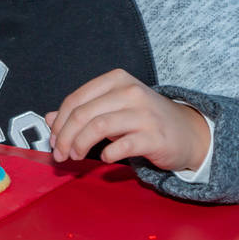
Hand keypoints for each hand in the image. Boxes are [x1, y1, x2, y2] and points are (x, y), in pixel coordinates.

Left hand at [45, 69, 210, 171]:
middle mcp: (130, 92)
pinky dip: (107, 154)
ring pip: (97, 127)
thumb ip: (82, 111)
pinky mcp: (155, 136)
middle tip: (60, 153)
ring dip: (80, 145)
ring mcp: (144, 113)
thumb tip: (49, 118)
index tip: (54, 139)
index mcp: (117, 80)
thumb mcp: (112, 109)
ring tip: (76, 156)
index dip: (59, 122)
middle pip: (83, 114)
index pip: (75, 99)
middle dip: (65, 136)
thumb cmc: (145, 120)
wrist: (189, 133)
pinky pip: (121, 145)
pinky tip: (105, 159)